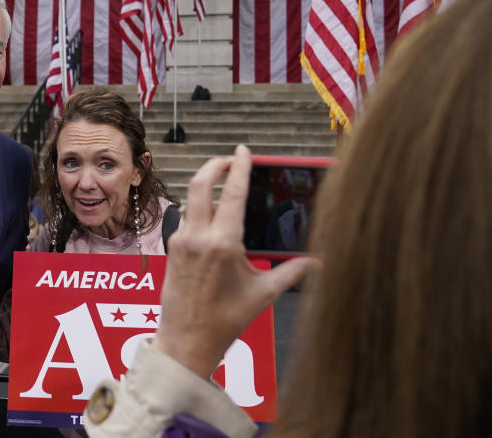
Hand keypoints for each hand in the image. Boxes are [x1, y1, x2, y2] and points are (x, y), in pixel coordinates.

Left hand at [153, 145, 320, 378]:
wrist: (186, 341)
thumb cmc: (225, 320)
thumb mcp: (264, 294)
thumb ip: (292, 271)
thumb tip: (318, 260)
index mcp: (223, 244)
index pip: (232, 193)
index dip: (240, 167)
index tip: (244, 150)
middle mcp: (198, 237)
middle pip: (201, 183)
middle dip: (215, 165)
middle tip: (231, 159)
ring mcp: (181, 241)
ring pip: (192, 199)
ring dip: (207, 186)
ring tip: (225, 185)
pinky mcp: (172, 248)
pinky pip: (188, 218)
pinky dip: (201, 209)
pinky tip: (215, 216)